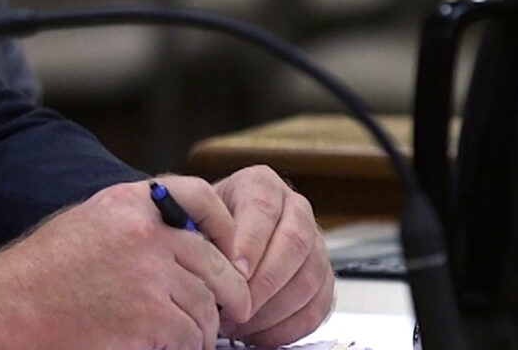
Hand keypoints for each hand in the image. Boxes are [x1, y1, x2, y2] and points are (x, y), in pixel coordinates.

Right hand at [0, 178, 252, 349]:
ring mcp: (151, 277)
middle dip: (229, 294)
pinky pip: (191, 337)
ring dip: (203, 329)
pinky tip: (166, 346)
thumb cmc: (43, 271)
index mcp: (131, 203)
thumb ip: (136, 222)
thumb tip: (185, 239)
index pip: (202, 196)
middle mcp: (147, 233)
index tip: (230, 253)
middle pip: (217, 264)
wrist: (9, 306)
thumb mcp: (90, 222)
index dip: (226, 226)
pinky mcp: (150, 318)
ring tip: (186, 336)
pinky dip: (186, 347)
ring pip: (207, 308)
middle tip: (231, 312)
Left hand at [211, 166, 334, 346]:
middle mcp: (294, 208)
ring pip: (309, 278)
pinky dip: (289, 327)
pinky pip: (317, 306)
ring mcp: (314, 243)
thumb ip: (199, 229)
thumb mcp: (194, 215)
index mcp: (261, 184)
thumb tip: (205, 260)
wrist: (217, 236)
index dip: (251, 242)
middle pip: (294, 244)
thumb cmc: (203, 226)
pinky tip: (259, 333)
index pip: (263, 208)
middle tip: (236, 306)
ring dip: (274, 308)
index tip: (234, 271)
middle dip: (264, 282)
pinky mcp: (323, 277)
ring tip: (240, 323)